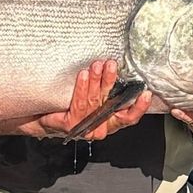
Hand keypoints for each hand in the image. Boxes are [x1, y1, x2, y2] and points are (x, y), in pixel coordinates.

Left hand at [28, 60, 151, 141]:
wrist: (47, 118)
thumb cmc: (73, 108)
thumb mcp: (95, 100)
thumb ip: (107, 92)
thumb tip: (116, 69)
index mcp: (110, 122)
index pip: (129, 117)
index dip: (139, 107)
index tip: (145, 93)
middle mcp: (101, 127)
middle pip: (111, 104)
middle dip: (111, 82)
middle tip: (112, 65)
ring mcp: (86, 128)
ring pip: (94, 100)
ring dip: (96, 80)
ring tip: (97, 65)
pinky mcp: (72, 124)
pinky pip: (79, 103)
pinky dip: (81, 87)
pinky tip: (83, 75)